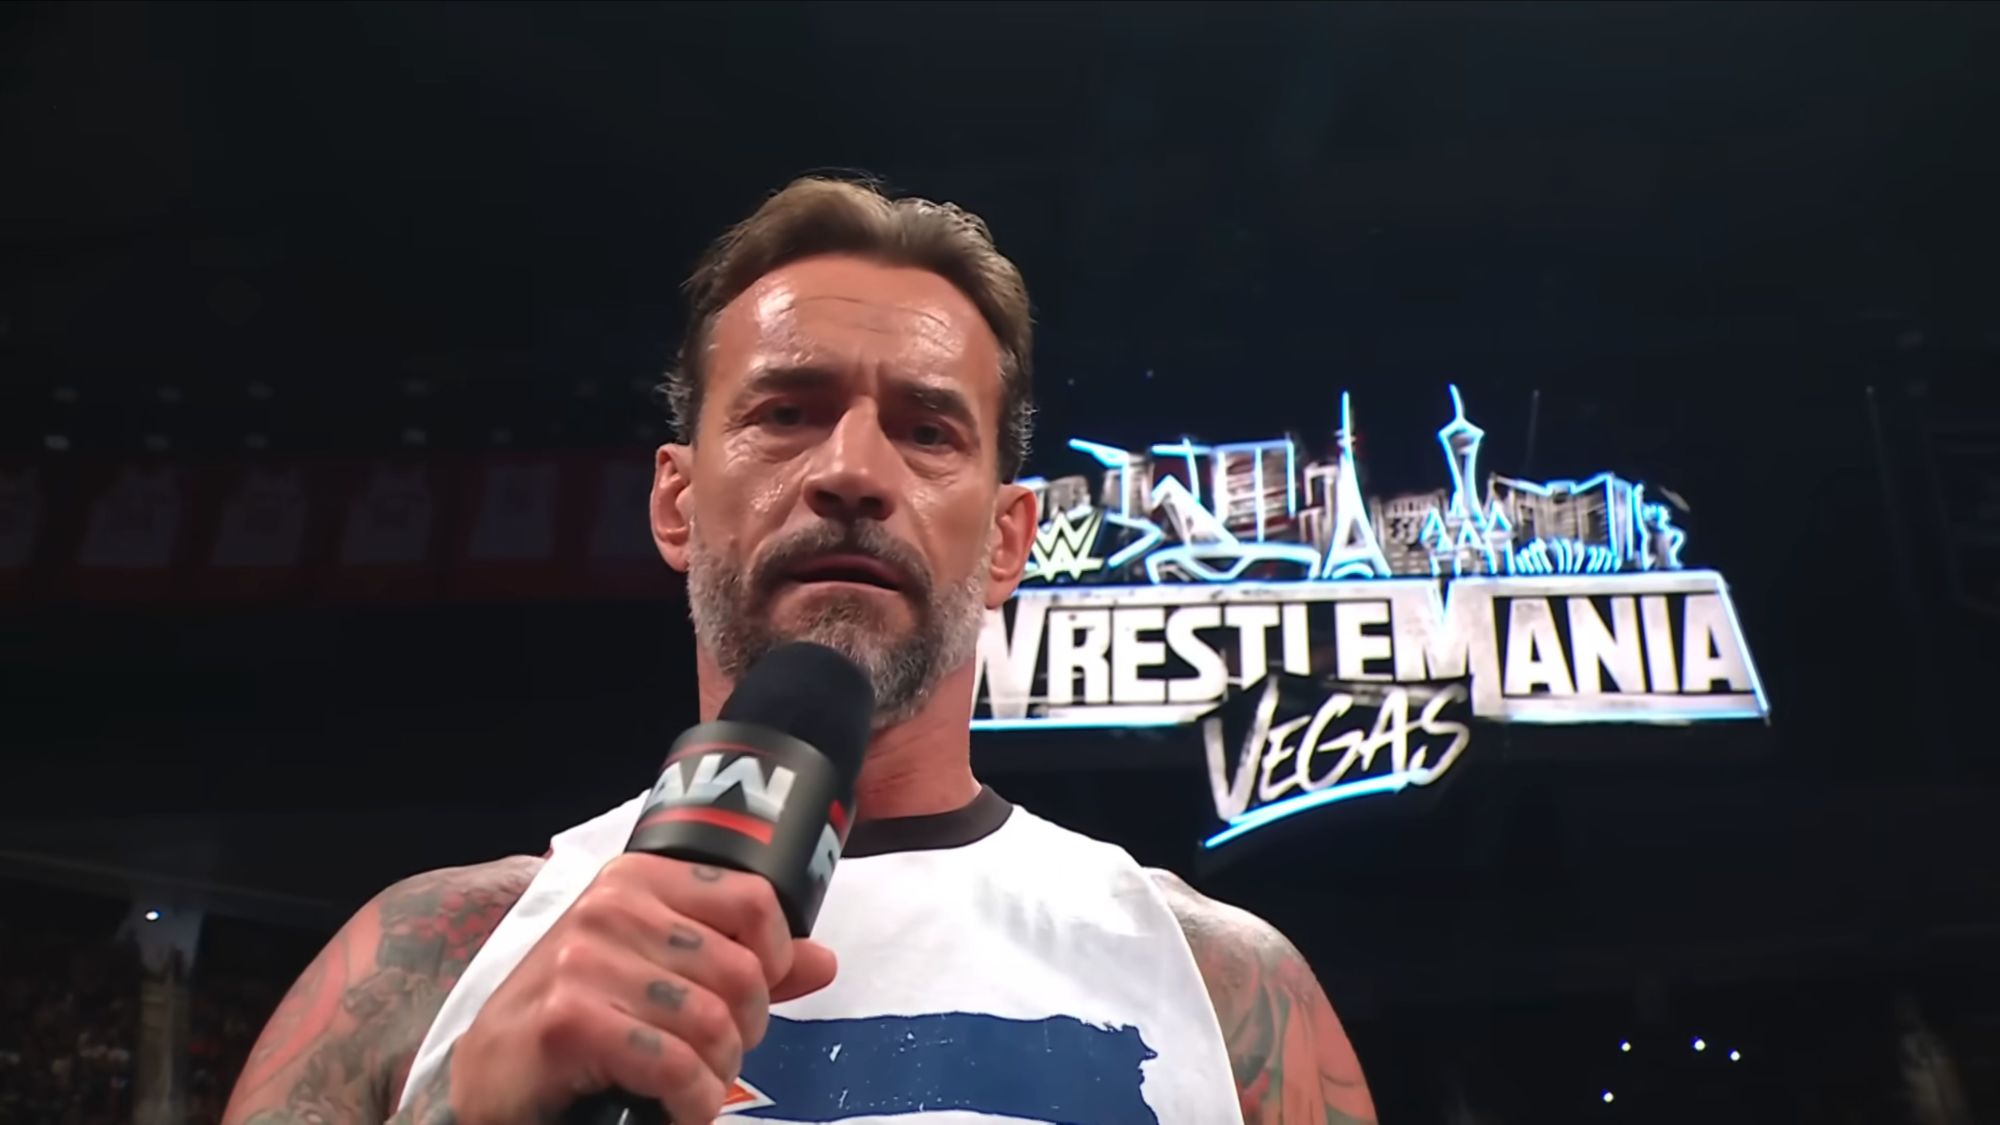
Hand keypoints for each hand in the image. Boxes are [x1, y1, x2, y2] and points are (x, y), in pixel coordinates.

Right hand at [443, 854, 837, 1123]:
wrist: (485, 1081)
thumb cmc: (576, 1022)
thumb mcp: (655, 974)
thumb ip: (740, 963)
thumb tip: (821, 960)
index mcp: (637, 881)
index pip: (754, 899)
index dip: (774, 960)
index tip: (753, 997)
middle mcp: (610, 908)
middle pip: (740, 971)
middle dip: (742, 1032)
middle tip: (712, 1057)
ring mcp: (584, 961)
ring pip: (713, 1023)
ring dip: (715, 1075)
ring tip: (691, 1086)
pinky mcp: (569, 1021)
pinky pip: (675, 1065)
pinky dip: (690, 1101)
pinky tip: (675, 1108)